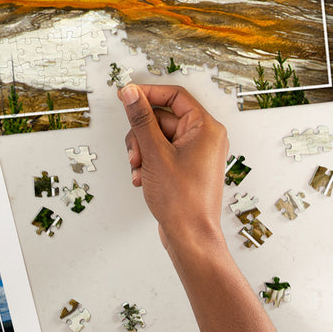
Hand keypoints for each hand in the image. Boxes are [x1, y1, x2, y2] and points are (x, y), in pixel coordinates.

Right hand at [119, 83, 228, 253]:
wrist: (191, 238)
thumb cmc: (183, 201)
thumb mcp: (154, 153)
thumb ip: (141, 119)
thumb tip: (132, 94)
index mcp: (205, 128)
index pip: (175, 95)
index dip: (148, 93)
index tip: (127, 96)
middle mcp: (204, 138)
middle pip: (162, 118)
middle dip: (141, 135)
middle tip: (135, 151)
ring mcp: (195, 153)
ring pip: (157, 136)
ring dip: (142, 150)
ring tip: (138, 168)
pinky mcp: (186, 167)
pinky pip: (161, 152)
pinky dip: (148, 161)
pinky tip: (142, 177)